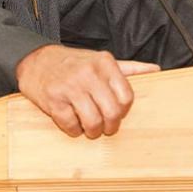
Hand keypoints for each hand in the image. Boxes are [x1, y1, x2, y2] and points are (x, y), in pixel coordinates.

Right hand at [14, 45, 159, 138]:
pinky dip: (74, 130)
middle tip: (105, 127)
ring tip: (89, 129)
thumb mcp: (100, 60)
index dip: (123, 111)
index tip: (117, 113)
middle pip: (111, 112)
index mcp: (104, 63)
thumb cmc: (73, 63)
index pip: (126, 96)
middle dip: (110, 126)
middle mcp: (88, 73)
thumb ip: (129, 68)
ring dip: (92, 131)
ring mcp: (70, 86)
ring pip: (92, 121)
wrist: (35, 60)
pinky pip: (70, 125)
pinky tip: (73, 124)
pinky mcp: (53, 99)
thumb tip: (156, 71)